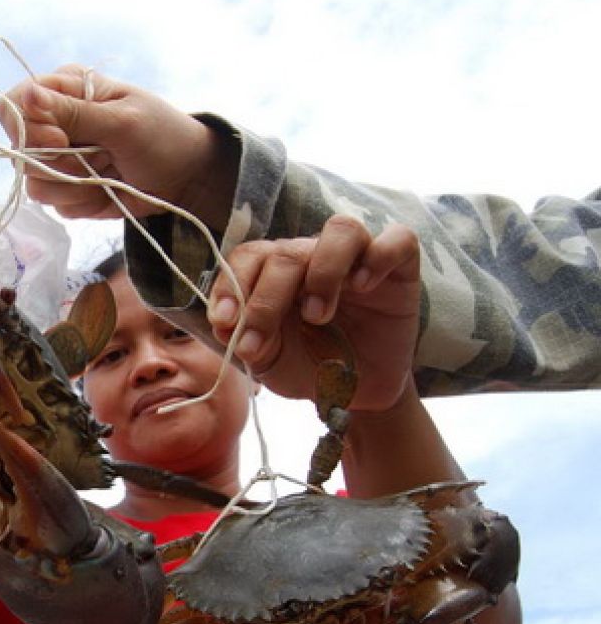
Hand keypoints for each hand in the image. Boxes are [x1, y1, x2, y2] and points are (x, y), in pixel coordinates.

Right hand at [0, 66, 235, 225]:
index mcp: (64, 91)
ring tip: (107, 175)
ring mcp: (58, 161)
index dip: (26, 128)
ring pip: (34, 184)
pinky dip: (84, 203)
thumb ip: (74, 113)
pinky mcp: (67, 191)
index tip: (60, 141)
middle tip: (96, 160)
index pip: (12, 106)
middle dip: (56, 163)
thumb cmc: (163, 136)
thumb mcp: (122, 121)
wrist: (187, 178)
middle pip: (18, 151)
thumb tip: (27, 95)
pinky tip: (108, 191)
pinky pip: (55, 205)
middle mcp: (53, 124)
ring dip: (74, 187)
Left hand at [206, 216, 420, 412]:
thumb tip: (228, 325)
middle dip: (267, 299)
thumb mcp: (272, 363)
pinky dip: (379, 257)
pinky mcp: (400, 268)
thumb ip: (251, 342)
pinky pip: (398, 240)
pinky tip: (364, 287)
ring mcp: (358, 258)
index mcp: (276, 273)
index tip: (222, 321)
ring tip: (316, 314)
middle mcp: (314, 257)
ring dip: (323, 271)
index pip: (250, 256)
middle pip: (287, 253)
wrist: (359, 394)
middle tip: (261, 342)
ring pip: (341, 229)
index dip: (232, 284)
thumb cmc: (310, 368)